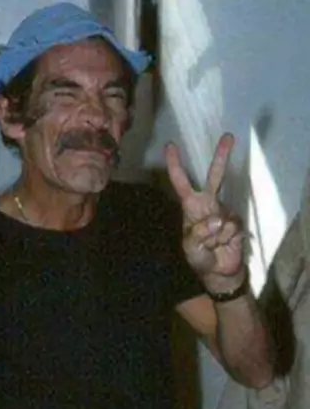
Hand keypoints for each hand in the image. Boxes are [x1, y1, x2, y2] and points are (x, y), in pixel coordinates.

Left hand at [165, 133, 245, 290]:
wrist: (219, 272)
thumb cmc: (200, 258)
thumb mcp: (190, 248)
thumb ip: (199, 234)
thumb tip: (218, 220)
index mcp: (191, 207)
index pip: (181, 183)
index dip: (176, 165)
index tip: (171, 146)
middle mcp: (209, 205)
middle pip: (215, 177)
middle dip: (221, 157)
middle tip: (228, 136)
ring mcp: (224, 212)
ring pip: (222, 215)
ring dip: (215, 236)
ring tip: (213, 246)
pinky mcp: (237, 222)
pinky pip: (231, 227)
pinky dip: (226, 239)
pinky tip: (224, 245)